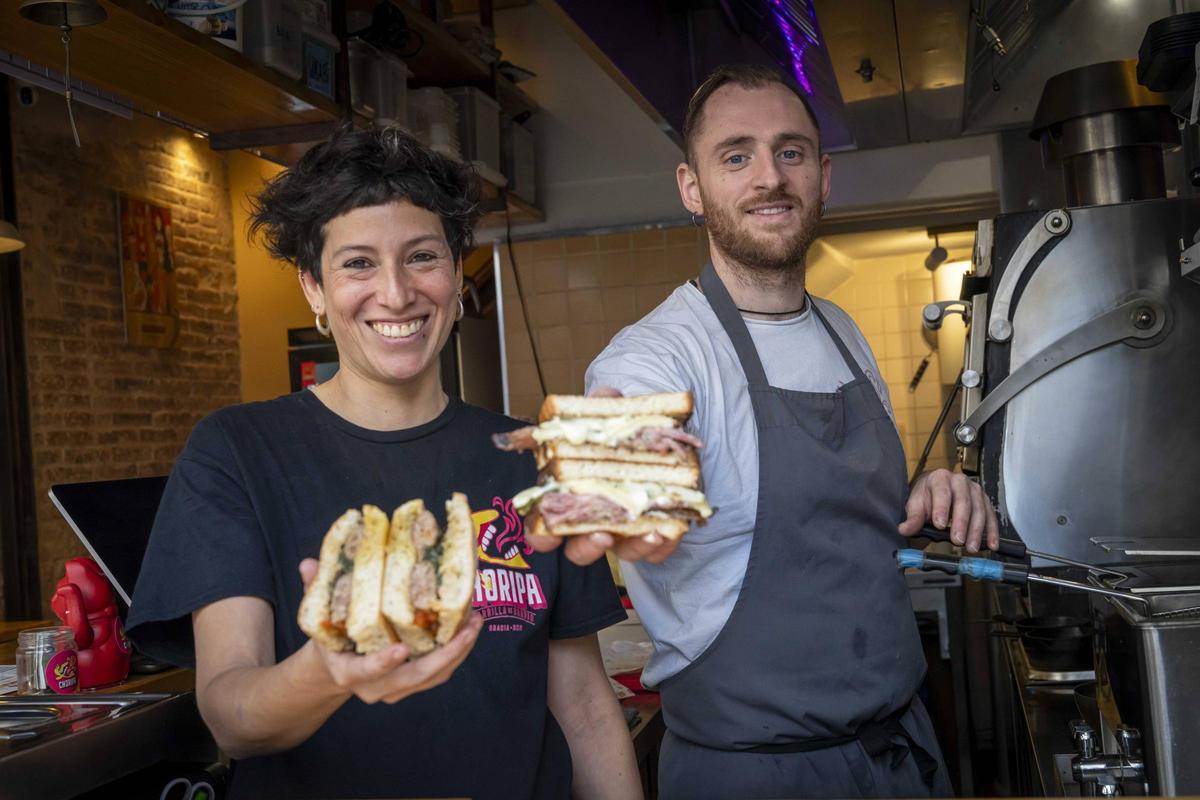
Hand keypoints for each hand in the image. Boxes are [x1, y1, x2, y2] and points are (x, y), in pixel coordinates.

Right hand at [298, 559, 481, 703]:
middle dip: (445, 655)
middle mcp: (376, 687)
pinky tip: (470, 626)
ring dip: (459, 652)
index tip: (402, 649)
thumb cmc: (332, 637)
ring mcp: (397, 689)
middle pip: (414, 677)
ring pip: (434, 677)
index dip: (384, 663)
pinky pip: (441, 674)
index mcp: (349, 672)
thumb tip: (309, 563)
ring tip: (476, 621)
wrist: (338, 667)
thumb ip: (316, 590)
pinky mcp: (415, 685)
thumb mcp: (319, 616)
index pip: (367, 671)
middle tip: (467, 628)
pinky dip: (458, 653)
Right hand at [524, 385, 685, 566]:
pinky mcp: (653, 533)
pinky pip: (656, 551)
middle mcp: (592, 517)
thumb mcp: (609, 412)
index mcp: (568, 494)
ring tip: (650, 531)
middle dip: (587, 547)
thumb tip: (602, 397)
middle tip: (602, 535)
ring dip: (634, 547)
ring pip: (622, 554)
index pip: (542, 526)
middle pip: (578, 550)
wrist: (657, 437)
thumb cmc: (621, 430)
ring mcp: (623, 530)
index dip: (540, 534)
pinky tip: (669, 529)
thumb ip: (602, 405)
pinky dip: (662, 545)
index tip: (549, 531)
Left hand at [898, 469, 999, 552]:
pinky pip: (990, 516)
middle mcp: (959, 481)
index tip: (939, 525)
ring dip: (976, 531)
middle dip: (961, 523)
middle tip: (957, 540)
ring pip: (979, 510)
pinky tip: (992, 544)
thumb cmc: (926, 498)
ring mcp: (974, 490)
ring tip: (971, 547)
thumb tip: (904, 529)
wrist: (935, 492)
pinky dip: (991, 532)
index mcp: (940, 478)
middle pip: (963, 501)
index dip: (941, 509)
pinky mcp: (984, 501)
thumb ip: (913, 518)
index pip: (941, 493)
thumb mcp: (916, 505)